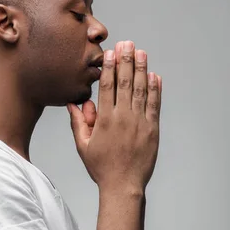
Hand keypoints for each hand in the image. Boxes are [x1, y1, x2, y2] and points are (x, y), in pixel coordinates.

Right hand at [67, 41, 161, 190]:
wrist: (124, 186)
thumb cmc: (101, 167)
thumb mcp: (83, 146)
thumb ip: (79, 122)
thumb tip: (74, 102)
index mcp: (105, 121)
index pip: (107, 88)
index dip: (109, 68)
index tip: (111, 53)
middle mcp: (123, 119)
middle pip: (125, 84)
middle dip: (126, 61)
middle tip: (127, 43)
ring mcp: (140, 123)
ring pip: (141, 91)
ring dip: (142, 70)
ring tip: (141, 52)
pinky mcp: (152, 130)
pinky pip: (154, 105)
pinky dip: (155, 90)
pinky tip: (154, 76)